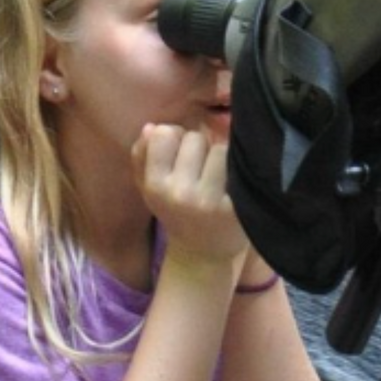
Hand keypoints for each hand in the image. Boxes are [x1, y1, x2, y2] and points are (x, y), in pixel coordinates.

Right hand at [133, 124, 247, 274]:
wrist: (202, 254)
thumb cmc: (175, 212)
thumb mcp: (149, 187)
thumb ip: (142, 154)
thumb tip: (151, 126)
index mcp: (155, 186)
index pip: (165, 133)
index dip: (175, 138)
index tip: (180, 153)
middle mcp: (180, 193)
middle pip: (195, 138)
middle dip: (200, 147)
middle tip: (202, 167)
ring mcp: (210, 200)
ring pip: (220, 148)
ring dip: (221, 156)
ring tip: (219, 174)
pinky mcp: (237, 207)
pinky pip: (239, 166)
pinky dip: (238, 168)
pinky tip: (234, 182)